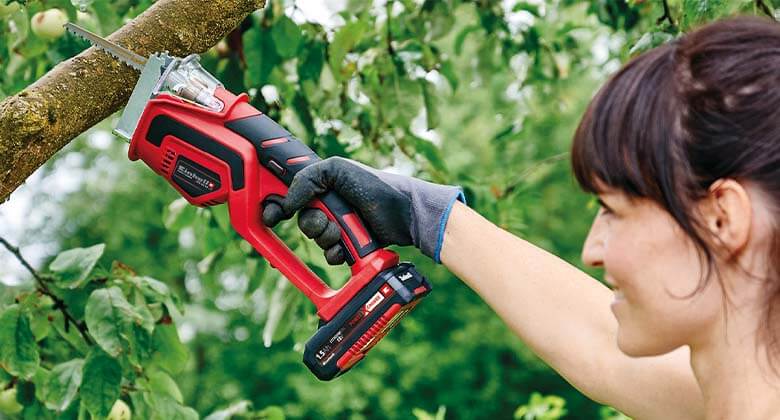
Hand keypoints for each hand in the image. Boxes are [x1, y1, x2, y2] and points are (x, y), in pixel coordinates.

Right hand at [262, 157, 464, 263]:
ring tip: (343, 231)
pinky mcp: (349, 246)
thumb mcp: (338, 170)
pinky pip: (330, 255)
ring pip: (316, 240)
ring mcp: (339, 226)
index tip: (269, 216)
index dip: (277, 206)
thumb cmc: (376, 186)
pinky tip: (346, 248)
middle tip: (327, 220)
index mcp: (323, 186)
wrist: (403, 213)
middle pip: (303, 221)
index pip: (291, 195)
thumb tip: (286, 201)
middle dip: (312, 223)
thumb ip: (307, 179)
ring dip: (327, 238)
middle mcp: (329, 206)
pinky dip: (336, 253)